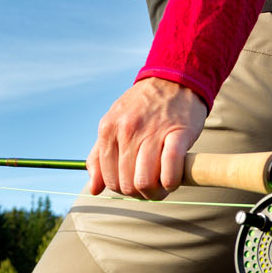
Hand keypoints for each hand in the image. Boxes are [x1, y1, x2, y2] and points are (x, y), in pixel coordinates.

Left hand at [87, 77, 208, 199]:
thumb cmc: (144, 106)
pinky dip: (171, 183)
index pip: (109, 179)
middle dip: (139, 193)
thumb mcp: (114, 123)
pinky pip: (169, 171)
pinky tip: (173, 179)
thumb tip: (94, 189)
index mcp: (108, 129)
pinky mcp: (178, 134)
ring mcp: (152, 132)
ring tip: (162, 186)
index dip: (123, 189)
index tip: (135, 184)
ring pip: (145, 182)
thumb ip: (100, 156)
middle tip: (150, 186)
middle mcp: (127, 130)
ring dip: (155, 193)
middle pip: (127, 184)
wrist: (175, 79)